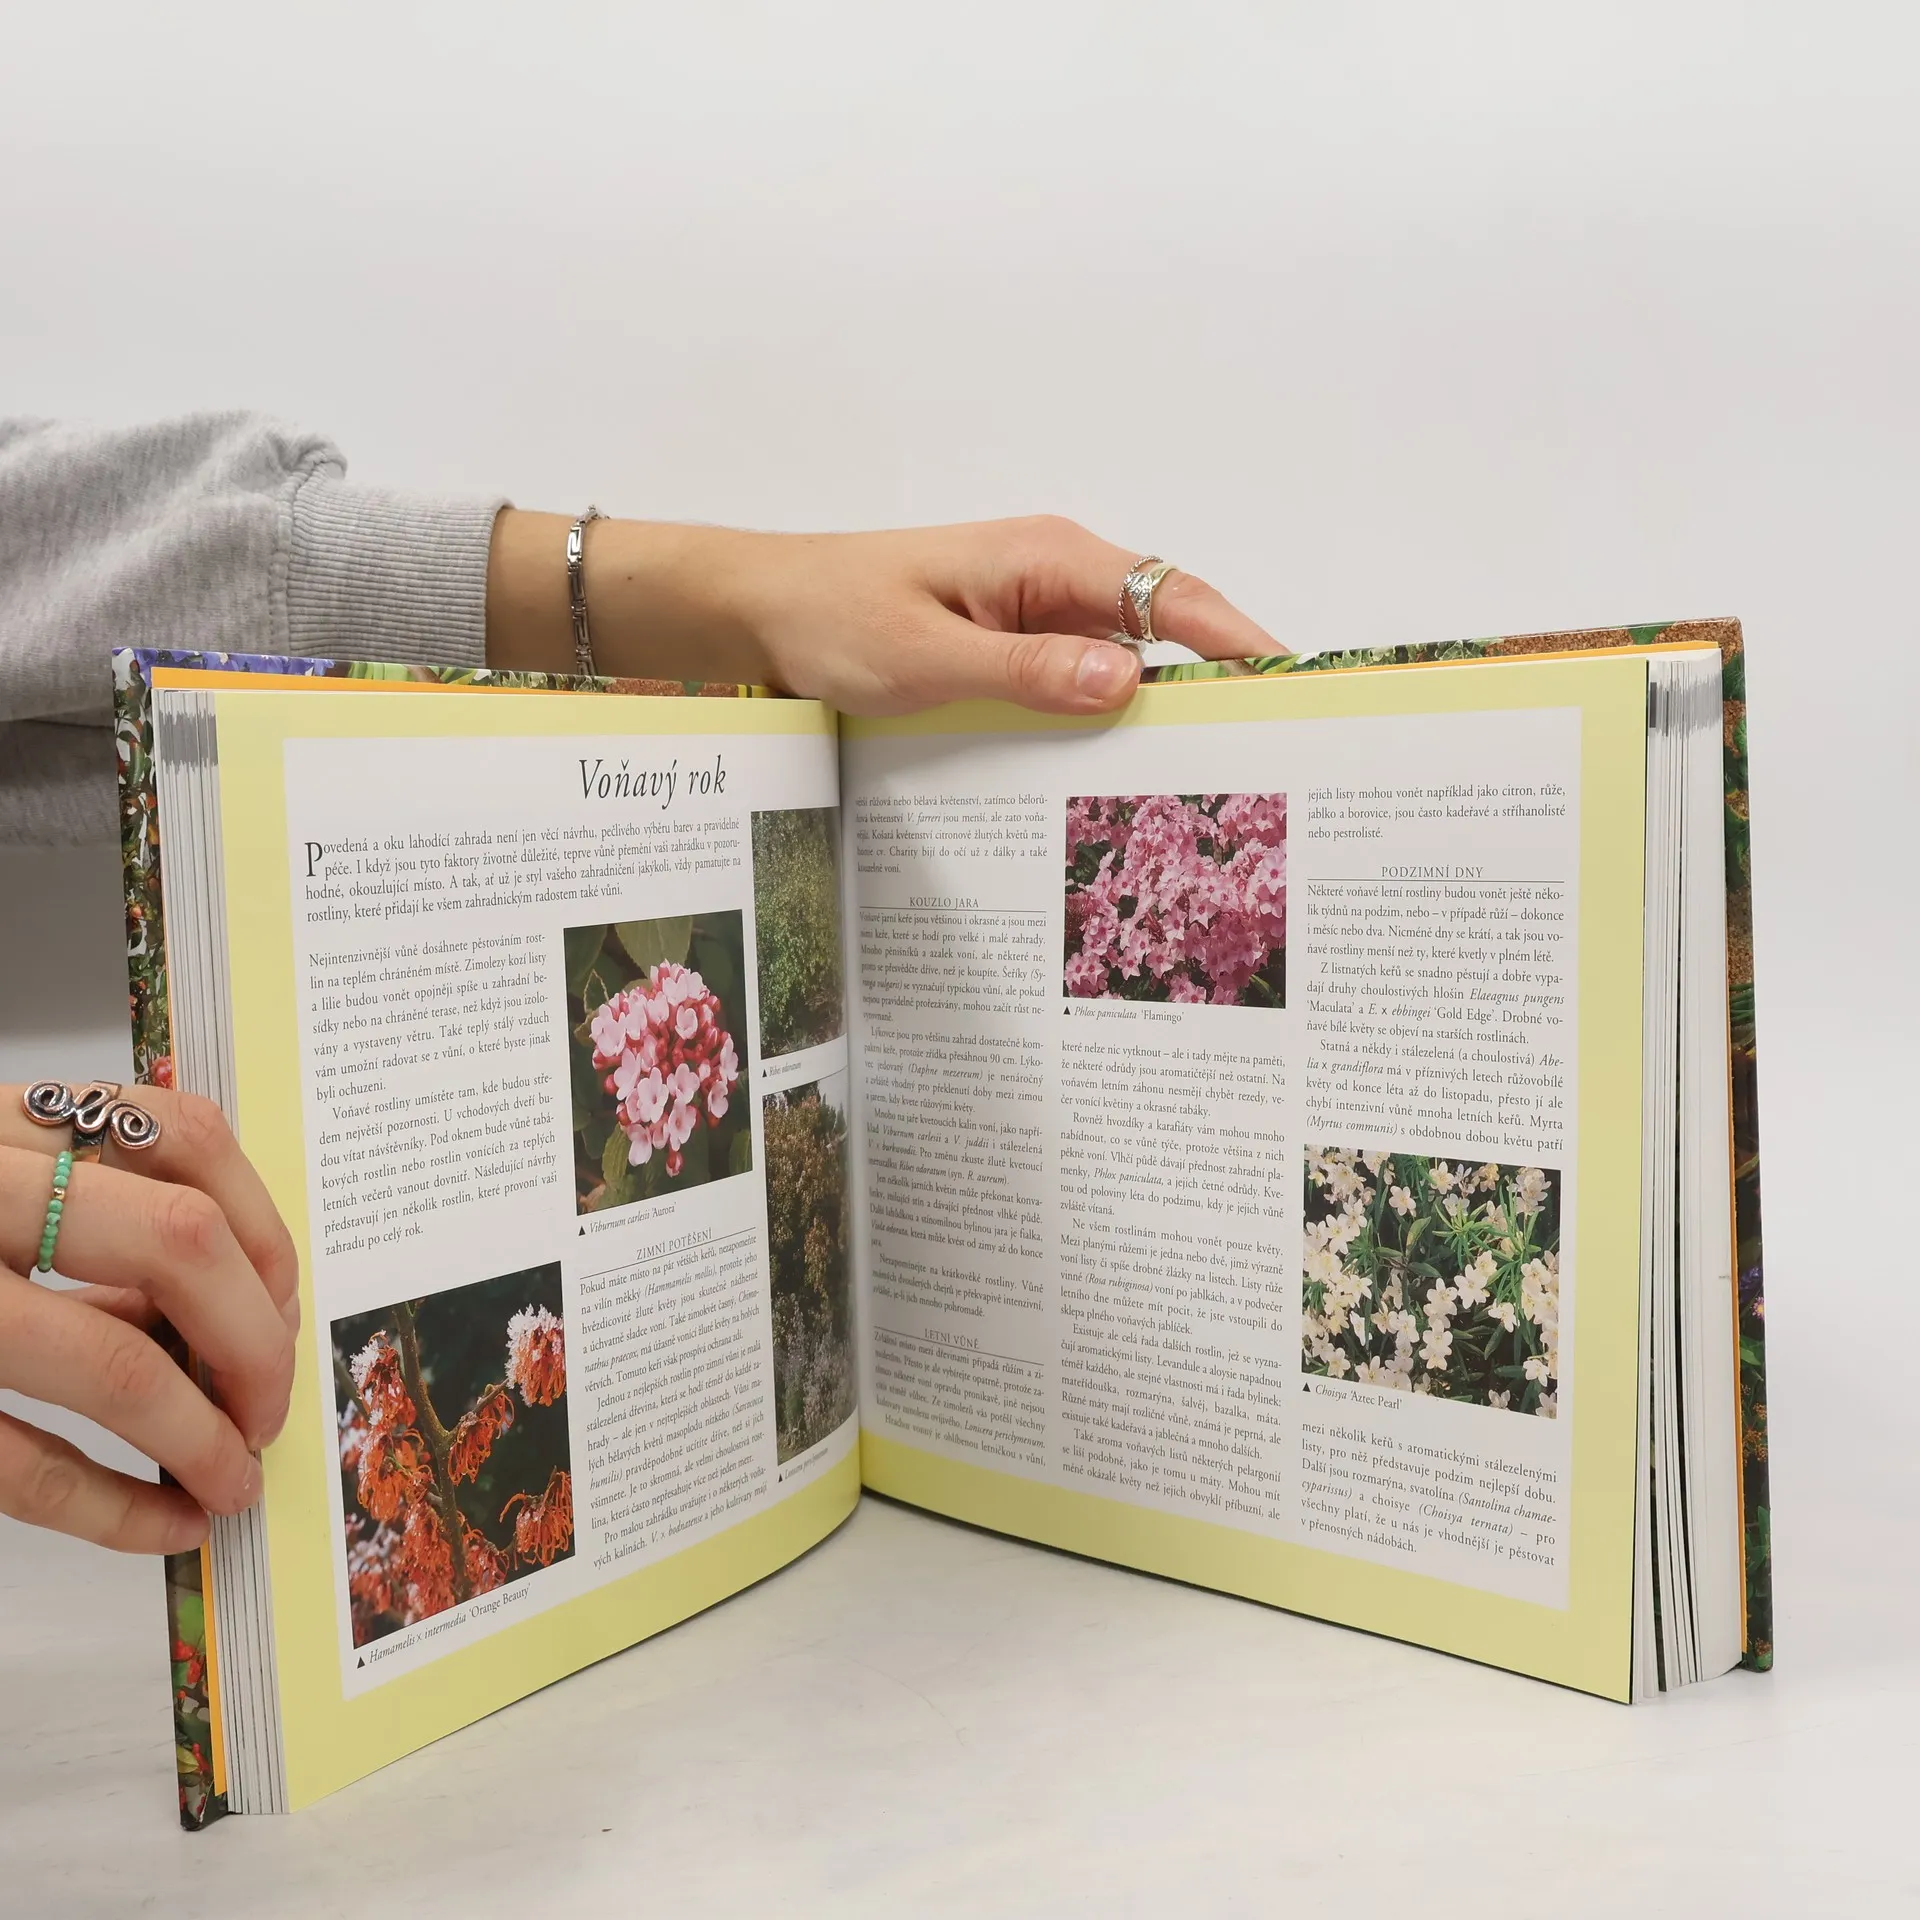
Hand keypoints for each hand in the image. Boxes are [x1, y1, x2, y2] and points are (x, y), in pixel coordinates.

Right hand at [0, 1089, 298, 1552]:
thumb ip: (86, 1215)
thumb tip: (231, 1307)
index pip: (187, 1137)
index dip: (265, 1229)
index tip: (289, 1300)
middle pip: (179, 1245)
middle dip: (256, 1340)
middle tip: (271, 1406)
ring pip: (112, 1361)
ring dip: (201, 1437)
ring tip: (233, 1481)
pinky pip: (22, 1465)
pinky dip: (115, 1508)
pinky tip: (165, 1524)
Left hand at [488, 512, 1283, 713]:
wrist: (763, 611)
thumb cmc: (833, 616)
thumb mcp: (926, 655)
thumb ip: (1027, 670)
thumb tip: (1127, 682)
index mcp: (1049, 558)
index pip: (1175, 595)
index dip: (1242, 641)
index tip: (1295, 685)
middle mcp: (1058, 578)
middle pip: (1167, 632)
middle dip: (1217, 689)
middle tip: (1264, 762)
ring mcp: (1039, 614)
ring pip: (1125, 665)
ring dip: (1157, 716)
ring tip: (1204, 784)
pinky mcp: (1016, 647)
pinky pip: (1080, 684)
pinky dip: (1103, 724)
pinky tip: (1113, 776)